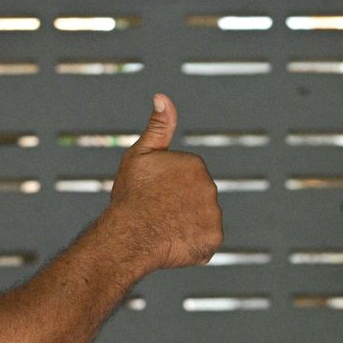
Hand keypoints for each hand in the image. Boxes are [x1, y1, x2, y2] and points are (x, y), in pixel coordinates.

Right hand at [104, 94, 221, 272]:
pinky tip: (173, 243)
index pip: (186, 178)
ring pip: (201, 221)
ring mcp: (213, 214)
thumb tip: (162, 97)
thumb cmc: (131, 196)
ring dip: (186, 226)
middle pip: (196, 199)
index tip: (152, 194)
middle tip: (156, 213)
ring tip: (163, 229)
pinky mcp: (213, 239)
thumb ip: (158, 126)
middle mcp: (210, 187)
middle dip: (179, 206)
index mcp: (195, 164)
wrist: (129, 235)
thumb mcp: (140, 155)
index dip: (167, 189)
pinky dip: (192, 245)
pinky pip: (205, 242)